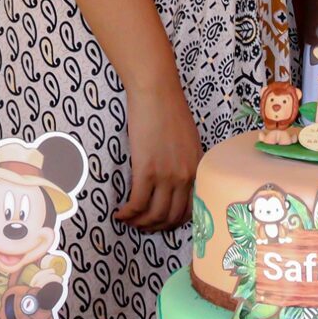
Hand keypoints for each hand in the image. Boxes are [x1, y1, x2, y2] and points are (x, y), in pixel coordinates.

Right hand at [118, 83, 199, 230]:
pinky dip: (128, 214)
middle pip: (172, 216)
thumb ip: (186, 162)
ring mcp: (167, 175)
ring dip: (140, 223)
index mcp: (198, 168)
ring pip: (154, 214)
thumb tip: (175, 180)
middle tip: (142, 226)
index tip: (162, 222)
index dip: (175, 222)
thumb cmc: (170, 109)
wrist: (156, 92)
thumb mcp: (189, 140)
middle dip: (156, 226)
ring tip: (129, 220)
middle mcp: (186, 176)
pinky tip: (120, 213)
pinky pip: (137, 204)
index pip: (192, 209)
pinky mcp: (146, 170)